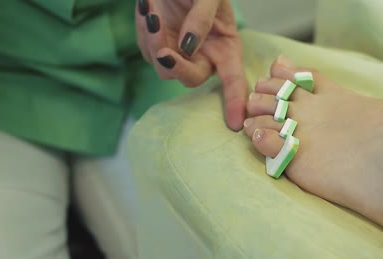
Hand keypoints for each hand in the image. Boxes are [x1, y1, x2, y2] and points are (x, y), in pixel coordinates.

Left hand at [135, 0, 246, 130]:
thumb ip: (202, 19)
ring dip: (154, 42)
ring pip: (164, 68)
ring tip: (152, 12)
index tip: (237, 123)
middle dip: (177, 68)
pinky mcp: (157, 46)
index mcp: (224, 45)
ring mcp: (179, 52)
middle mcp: (203, 54)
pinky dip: (145, 33)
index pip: (232, 77)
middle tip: (164, 51)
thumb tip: (188, 47)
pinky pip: (148, 52)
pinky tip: (149, 10)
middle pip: (192, 78)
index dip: (235, 100)